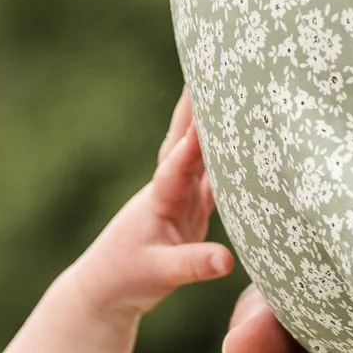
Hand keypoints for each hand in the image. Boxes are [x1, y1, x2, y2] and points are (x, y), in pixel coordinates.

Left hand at [70, 98, 235, 318]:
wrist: (107, 288)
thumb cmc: (127, 278)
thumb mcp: (160, 274)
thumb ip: (192, 265)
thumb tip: (226, 261)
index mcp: (161, 199)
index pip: (179, 164)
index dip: (195, 141)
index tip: (210, 113)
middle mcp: (170, 189)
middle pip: (186, 140)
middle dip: (198, 105)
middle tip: (212, 64)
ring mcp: (180, 197)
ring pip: (200, 153)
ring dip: (212, 122)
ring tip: (228, 86)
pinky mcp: (189, 210)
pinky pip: (212, 176)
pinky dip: (227, 158)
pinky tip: (246, 140)